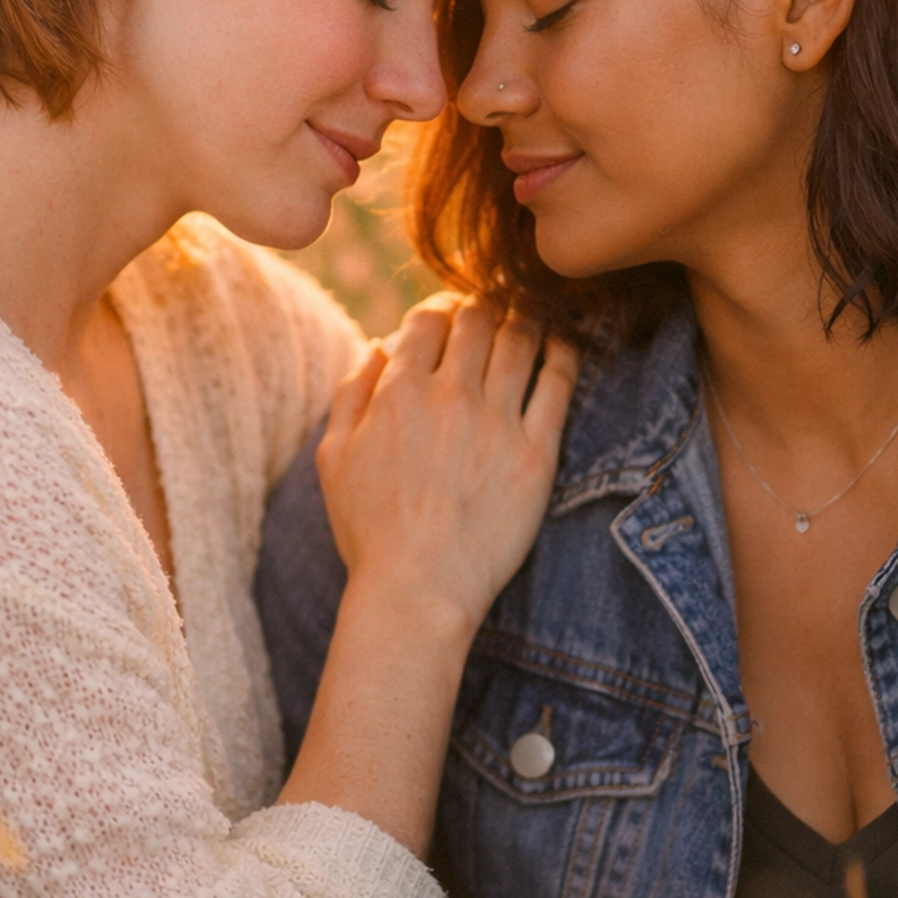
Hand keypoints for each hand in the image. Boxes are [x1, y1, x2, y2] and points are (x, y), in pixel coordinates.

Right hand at [318, 295, 577, 637]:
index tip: (452, 316)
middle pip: (478, 318)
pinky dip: (564, 353)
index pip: (428, 318)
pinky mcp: (536, 453)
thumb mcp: (333, 459)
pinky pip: (559, 383)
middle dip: (485, 305)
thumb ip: (352, 394)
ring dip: (527, 318)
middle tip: (494, 311)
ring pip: (521, 339)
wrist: (417, 592)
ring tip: (531, 318)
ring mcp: (497, 422)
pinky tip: (563, 346)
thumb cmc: (369, 532)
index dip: (441, 308)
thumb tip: (380, 346)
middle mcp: (450, 396)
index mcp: (399, 392)